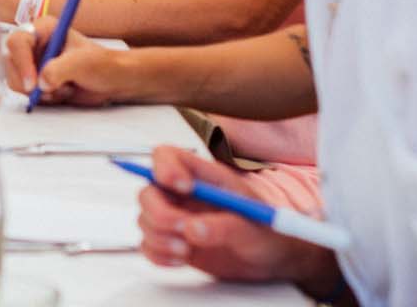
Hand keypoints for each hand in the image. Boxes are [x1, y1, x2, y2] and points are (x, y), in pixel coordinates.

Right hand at [3, 17, 126, 105]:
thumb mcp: (82, 63)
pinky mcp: (36, 79)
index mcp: (43, 30)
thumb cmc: (102, 65)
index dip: (21, 62)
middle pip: (11, 63)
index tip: (33, 83)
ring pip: (15, 80)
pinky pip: (25, 92)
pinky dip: (42, 97)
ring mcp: (34, 62)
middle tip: (48, 92)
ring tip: (63, 88)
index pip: (18, 41)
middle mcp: (35, 44)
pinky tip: (61, 92)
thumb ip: (58, 70)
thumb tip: (40, 83)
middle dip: (28, 81)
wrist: (113, 81)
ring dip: (38, 91)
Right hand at [136, 146, 339, 289]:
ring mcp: (176, 218)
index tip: (180, 187)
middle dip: (160, 213)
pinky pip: (147, 245)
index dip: (164, 167)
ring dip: (159, 237)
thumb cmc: (267, 232)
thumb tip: (194, 229)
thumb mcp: (253, 226)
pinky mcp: (173, 242)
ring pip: (144, 219)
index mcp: (202, 176)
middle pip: (149, 191)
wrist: (272, 259)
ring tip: (186, 250)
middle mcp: (183, 194)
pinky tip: (180, 259)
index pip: (167, 156)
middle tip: (182, 229)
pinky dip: (158, 254)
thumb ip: (225, 226)